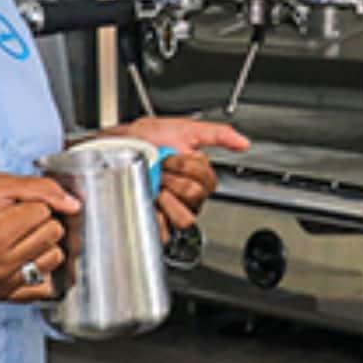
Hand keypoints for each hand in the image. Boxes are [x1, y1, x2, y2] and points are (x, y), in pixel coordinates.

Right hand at [0, 173, 79, 303]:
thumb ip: (41, 189)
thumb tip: (75, 206)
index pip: (44, 212)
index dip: (34, 202)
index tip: (14, 205)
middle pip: (53, 235)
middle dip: (42, 221)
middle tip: (16, 219)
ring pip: (56, 257)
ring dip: (44, 243)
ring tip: (18, 236)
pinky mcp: (2, 296)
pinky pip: (47, 283)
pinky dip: (41, 266)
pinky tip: (22, 255)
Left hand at [94, 117, 249, 232]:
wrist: (118, 147)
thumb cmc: (147, 138)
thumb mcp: (185, 129)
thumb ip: (219, 134)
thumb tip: (244, 143)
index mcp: (199, 176)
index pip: (207, 182)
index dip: (187, 167)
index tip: (172, 156)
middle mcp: (188, 196)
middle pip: (196, 197)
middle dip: (175, 177)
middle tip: (161, 168)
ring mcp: (172, 210)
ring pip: (186, 218)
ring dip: (168, 198)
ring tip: (155, 185)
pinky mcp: (156, 222)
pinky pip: (165, 232)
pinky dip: (157, 219)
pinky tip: (148, 201)